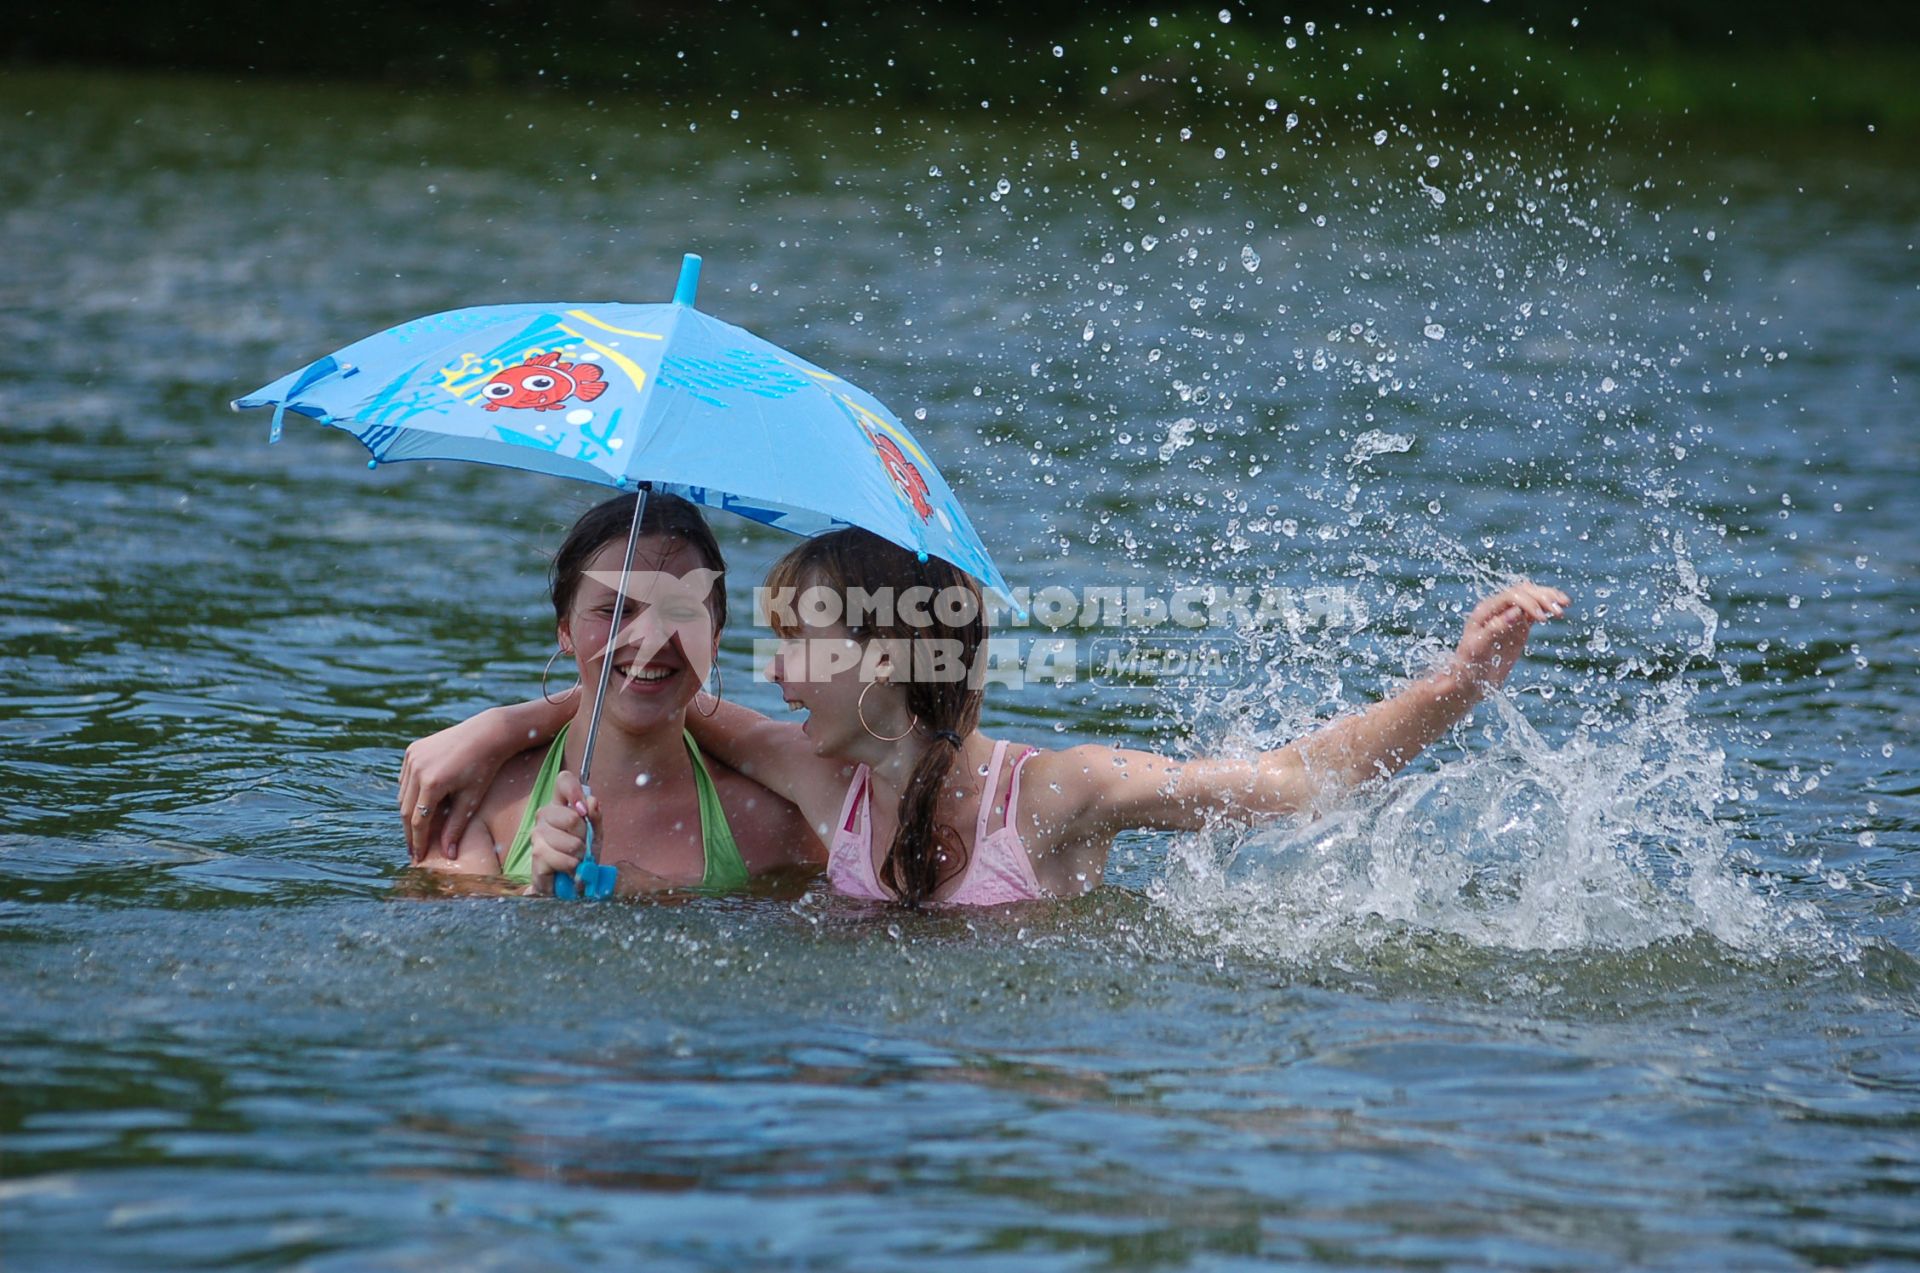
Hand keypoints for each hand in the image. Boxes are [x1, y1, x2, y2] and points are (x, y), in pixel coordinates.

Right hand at [399, 708, 517, 863]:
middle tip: (413, 850)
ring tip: (415, 830)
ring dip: (408, 813)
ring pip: (402, 794)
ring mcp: (412, 757)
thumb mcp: (471, 799)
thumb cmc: (484, 768)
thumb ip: (456, 827)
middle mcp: (417, 769)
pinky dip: (409, 793)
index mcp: (432, 783)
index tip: (418, 857)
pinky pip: (405, 778)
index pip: (419, 821)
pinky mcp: (412, 750)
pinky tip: (417, 805)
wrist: (487, 734)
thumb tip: (448, 855)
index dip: (418, 842)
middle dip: (410, 832)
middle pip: (406, 810)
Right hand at [526, 769, 598, 895]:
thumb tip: (591, 802)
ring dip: (580, 855)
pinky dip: (573, 867)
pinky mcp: (537, 855)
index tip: (583, 809)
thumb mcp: (595, 834)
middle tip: (583, 845)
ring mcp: (538, 834)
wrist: (569, 882)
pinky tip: (570, 869)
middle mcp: (545, 815)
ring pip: (570, 842)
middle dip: (585, 836)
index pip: (563, 780)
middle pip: (571, 817)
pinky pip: (563, 859)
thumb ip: (595, 817)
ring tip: (577, 859)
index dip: (575, 790)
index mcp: (561, 804)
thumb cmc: (581, 854)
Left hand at [1442, 581, 1568, 694]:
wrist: (1469, 681)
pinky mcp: (1518, 628)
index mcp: (1485, 610)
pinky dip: (1547, 609)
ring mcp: (1509, 617)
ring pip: (1531, 599)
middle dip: (1543, 597)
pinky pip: (1534, 613)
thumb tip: (1515, 611)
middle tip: (1561, 608)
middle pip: (1524, 593)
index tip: (1543, 619)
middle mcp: (1497, 609)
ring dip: (1548, 599)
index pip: (1511, 596)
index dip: (1529, 602)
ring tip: (1565, 604)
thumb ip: (1495, 628)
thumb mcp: (1478, 648)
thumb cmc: (1468, 665)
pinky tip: (1558, 610)